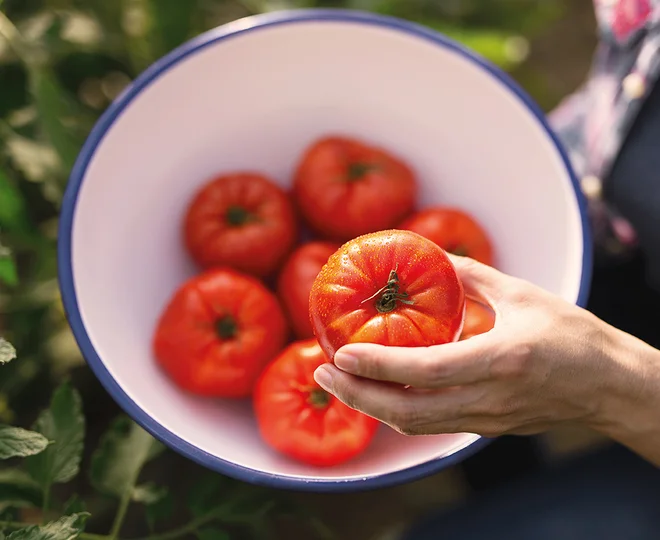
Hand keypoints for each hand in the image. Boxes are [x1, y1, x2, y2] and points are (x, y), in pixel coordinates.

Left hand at [313, 255, 656, 440]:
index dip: (379, 364)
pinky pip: (431, 425)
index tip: (341, 352)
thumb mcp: (521, 295)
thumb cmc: (571, 335)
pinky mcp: (485, 428)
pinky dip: (397, 411)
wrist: (607, 384)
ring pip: (415, 424)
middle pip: (408, 411)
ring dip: (371, 406)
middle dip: (358, 395)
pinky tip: (377, 391)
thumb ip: (470, 276)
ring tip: (339, 381)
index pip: (427, 370)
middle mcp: (489, 398)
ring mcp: (486, 420)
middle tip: (323, 370)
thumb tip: (428, 256)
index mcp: (501, 360)